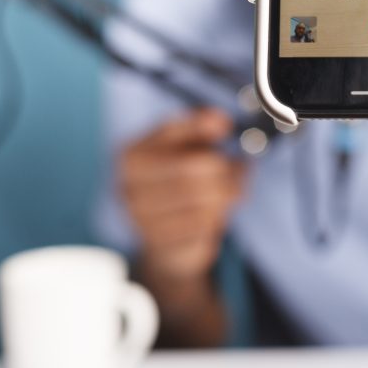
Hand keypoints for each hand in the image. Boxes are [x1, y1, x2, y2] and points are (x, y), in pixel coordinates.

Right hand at [120, 107, 247, 283]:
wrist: (164, 236)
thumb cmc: (175, 180)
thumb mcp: (183, 145)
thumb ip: (199, 127)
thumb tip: (219, 120)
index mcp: (129, 156)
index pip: (170, 133)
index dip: (200, 128)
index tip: (226, 126)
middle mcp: (128, 188)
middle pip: (190, 171)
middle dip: (223, 168)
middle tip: (239, 167)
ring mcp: (141, 221)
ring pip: (201, 201)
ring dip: (228, 193)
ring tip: (234, 188)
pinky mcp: (161, 247)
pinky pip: (204, 227)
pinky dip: (220, 216)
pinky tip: (218, 211)